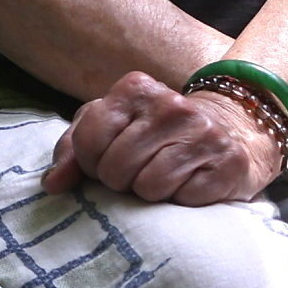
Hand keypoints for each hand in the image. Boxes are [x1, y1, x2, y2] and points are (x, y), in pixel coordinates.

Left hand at [45, 71, 284, 206]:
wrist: (235, 130)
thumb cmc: (158, 133)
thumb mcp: (112, 127)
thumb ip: (74, 149)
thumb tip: (53, 184)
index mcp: (135, 88)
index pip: (88, 141)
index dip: (91, 163)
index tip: (109, 159)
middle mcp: (171, 105)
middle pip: (116, 168)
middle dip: (121, 180)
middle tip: (140, 170)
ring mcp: (203, 133)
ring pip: (148, 187)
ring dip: (151, 192)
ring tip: (165, 175)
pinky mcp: (228, 164)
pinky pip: (183, 199)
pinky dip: (181, 199)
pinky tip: (190, 181)